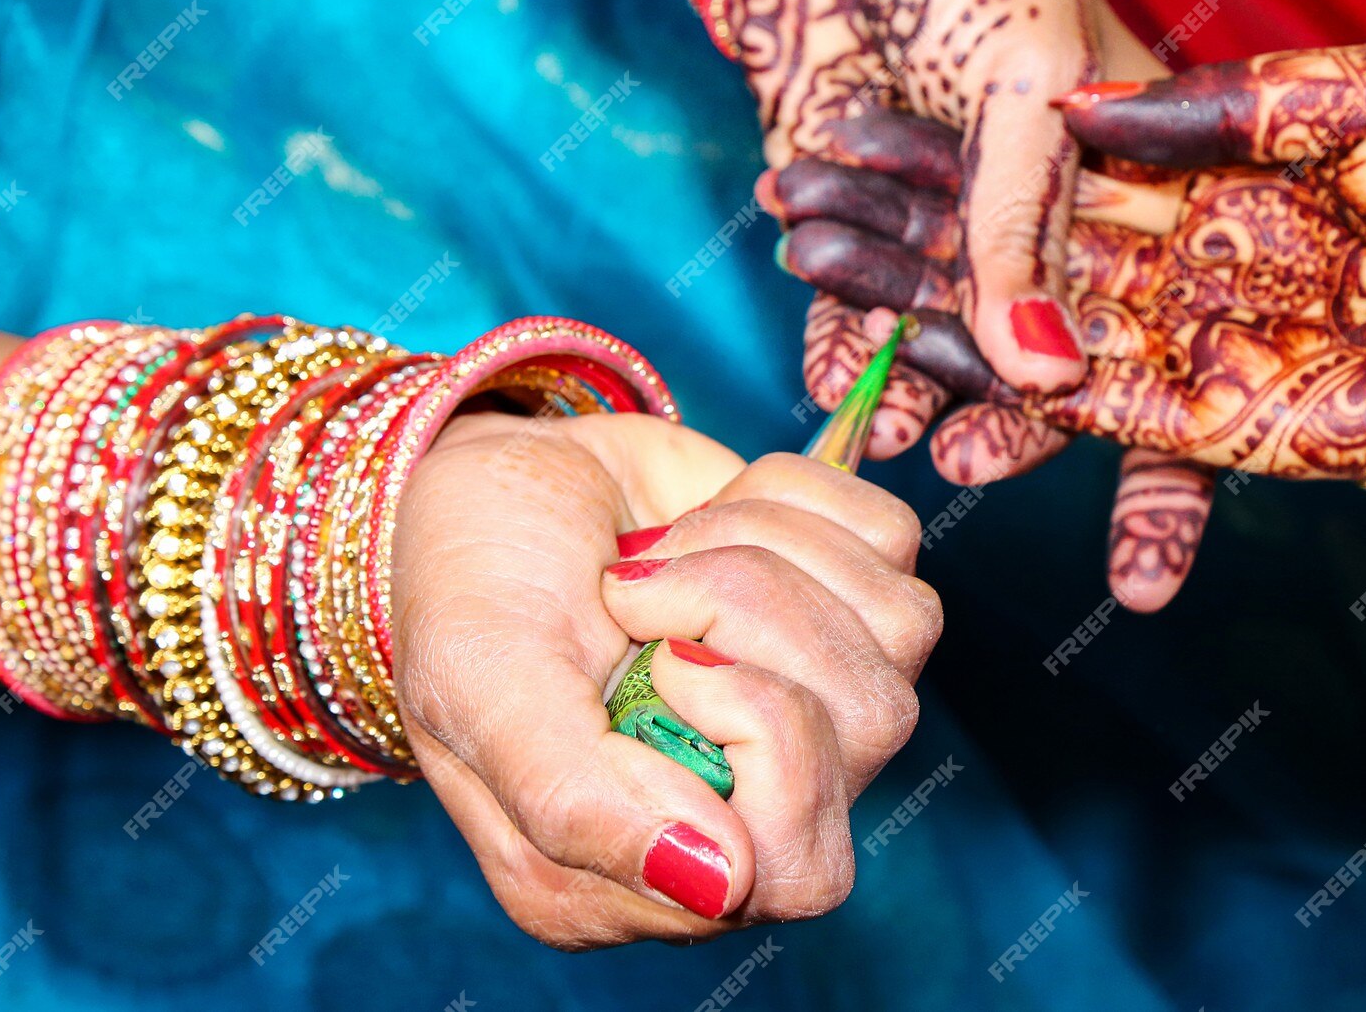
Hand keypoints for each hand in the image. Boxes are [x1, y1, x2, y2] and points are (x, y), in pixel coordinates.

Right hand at [390, 411, 937, 948]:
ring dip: (767, 548)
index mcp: (642, 872)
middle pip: (869, 724)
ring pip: (900, 628)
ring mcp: (810, 707)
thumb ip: (577, 801)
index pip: (799, 865)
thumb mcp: (478, 688)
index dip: (760, 733)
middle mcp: (748, 809)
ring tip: (662, 549)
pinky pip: (895, 545)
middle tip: (636, 588)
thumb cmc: (465, 584)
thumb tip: (721, 891)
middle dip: (756, 611)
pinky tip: (707, 515)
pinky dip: (796, 499)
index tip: (661, 660)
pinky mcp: (841, 604)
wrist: (492, 473)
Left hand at [733, 0, 1156, 474]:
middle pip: (1054, 381)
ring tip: (886, 433)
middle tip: (967, 473)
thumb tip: (1041, 378)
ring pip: (946, 352)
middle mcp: (1058, 238)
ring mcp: (961, 243)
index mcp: (1146, 200)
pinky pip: (862, 322)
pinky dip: (845, 352)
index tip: (1143, 591)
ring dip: (917, 389)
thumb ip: (1027, 231)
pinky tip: (833, 388)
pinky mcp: (870, 234)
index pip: (1178, 364)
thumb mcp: (1031, 89)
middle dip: (1016, 439)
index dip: (1167, 479)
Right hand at [778, 42, 1365, 603]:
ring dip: (932, 335)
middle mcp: (1186, 264)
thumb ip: (1191, 109)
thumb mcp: (1326, 94)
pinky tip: (917, 377)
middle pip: (1019, 260)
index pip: (1045, 176)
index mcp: (1207, 178)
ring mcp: (1201, 343)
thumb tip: (1074, 107)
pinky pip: (1096, 414)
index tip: (847, 152)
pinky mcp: (1227, 421)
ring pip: (1033, 341)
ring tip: (828, 322)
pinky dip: (1008, 397)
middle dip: (907, 256)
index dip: (946, 168)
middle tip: (797, 239)